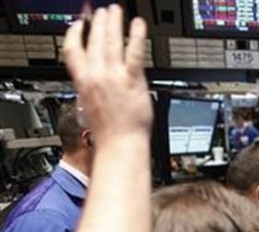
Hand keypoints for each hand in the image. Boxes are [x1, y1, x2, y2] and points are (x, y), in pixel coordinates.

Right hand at [63, 6, 151, 151]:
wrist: (120, 144)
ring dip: (114, 23)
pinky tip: (139, 25)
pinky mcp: (132, 80)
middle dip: (98, 22)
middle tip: (103, 11)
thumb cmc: (110, 131)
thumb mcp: (92, 105)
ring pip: (112, 42)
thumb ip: (94, 88)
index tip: (78, 24)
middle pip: (94, 41)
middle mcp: (96, 76)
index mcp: (82, 82)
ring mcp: (114, 77)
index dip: (74, 33)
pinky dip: (136, 36)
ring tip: (117, 12)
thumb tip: (98, 79)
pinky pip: (135, 52)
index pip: (72, 50)